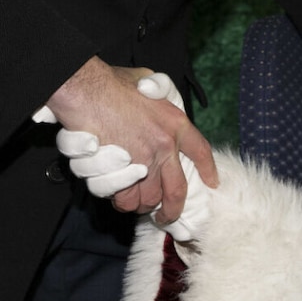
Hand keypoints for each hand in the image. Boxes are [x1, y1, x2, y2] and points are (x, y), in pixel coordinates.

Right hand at [45, 58, 217, 224]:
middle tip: (167, 217)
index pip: (201, 152)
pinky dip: (121, 200)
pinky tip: (117, 195)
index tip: (212, 182)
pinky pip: (126, 199)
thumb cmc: (112, 84)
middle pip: (177, 191)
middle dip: (173, 209)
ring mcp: (144, 162)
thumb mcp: (149, 83)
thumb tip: (155, 98)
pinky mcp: (122, 173)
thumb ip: (157, 98)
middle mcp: (166, 146)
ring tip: (136, 203)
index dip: (208, 170)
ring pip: (149, 199)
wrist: (89, 91)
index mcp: (176, 123)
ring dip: (141, 204)